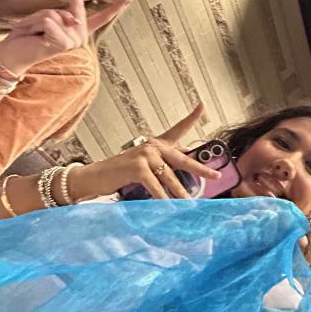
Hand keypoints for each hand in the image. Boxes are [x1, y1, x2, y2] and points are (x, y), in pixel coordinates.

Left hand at [0, 0, 131, 75]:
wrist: (13, 55)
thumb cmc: (27, 36)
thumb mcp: (46, 20)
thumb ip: (60, 16)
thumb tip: (73, 20)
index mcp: (78, 30)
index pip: (100, 18)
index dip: (115, 7)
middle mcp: (80, 36)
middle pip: (76, 3)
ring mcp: (74, 41)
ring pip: (54, 13)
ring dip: (35, 19)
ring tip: (30, 31)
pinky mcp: (64, 42)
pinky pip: (48, 20)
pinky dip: (33, 24)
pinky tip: (32, 36)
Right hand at [67, 102, 219, 200]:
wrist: (94, 177)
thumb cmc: (120, 174)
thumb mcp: (144, 166)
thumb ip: (163, 167)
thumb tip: (185, 174)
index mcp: (156, 144)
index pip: (177, 129)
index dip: (192, 117)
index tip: (202, 105)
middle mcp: (152, 146)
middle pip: (182, 159)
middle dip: (201, 169)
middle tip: (216, 175)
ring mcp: (144, 155)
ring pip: (170, 177)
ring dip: (180, 193)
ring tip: (190, 204)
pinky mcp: (137, 167)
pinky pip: (156, 186)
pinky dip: (163, 198)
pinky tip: (168, 207)